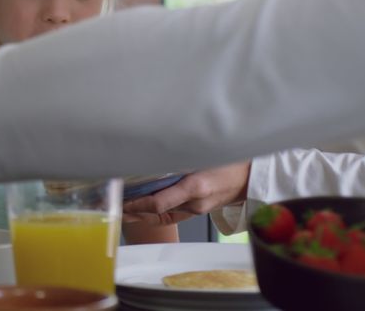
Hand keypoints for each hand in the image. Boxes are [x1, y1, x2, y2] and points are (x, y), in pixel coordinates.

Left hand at [123, 161, 250, 224]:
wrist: (253, 175)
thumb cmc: (230, 159)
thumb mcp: (203, 152)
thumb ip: (178, 154)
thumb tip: (150, 149)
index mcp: (195, 187)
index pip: (158, 202)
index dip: (137, 203)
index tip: (120, 198)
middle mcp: (194, 202)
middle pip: (156, 211)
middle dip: (133, 209)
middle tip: (111, 202)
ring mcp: (196, 209)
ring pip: (162, 214)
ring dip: (140, 211)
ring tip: (119, 205)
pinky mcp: (197, 210)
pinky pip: (170, 214)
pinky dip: (153, 212)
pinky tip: (138, 209)